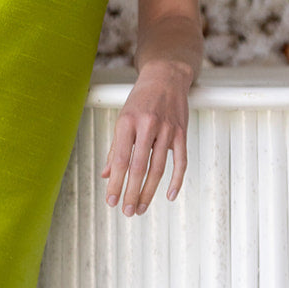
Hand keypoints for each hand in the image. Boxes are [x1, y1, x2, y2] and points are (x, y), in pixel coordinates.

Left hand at [100, 63, 189, 216]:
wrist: (166, 76)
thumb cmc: (141, 99)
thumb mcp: (123, 118)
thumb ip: (116, 148)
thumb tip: (107, 174)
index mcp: (127, 122)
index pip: (121, 159)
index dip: (116, 183)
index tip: (111, 201)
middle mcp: (147, 125)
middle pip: (139, 167)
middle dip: (132, 192)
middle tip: (127, 211)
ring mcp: (166, 129)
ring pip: (158, 167)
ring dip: (149, 191)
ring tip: (142, 207)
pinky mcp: (181, 132)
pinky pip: (181, 161)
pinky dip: (176, 180)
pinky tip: (170, 195)